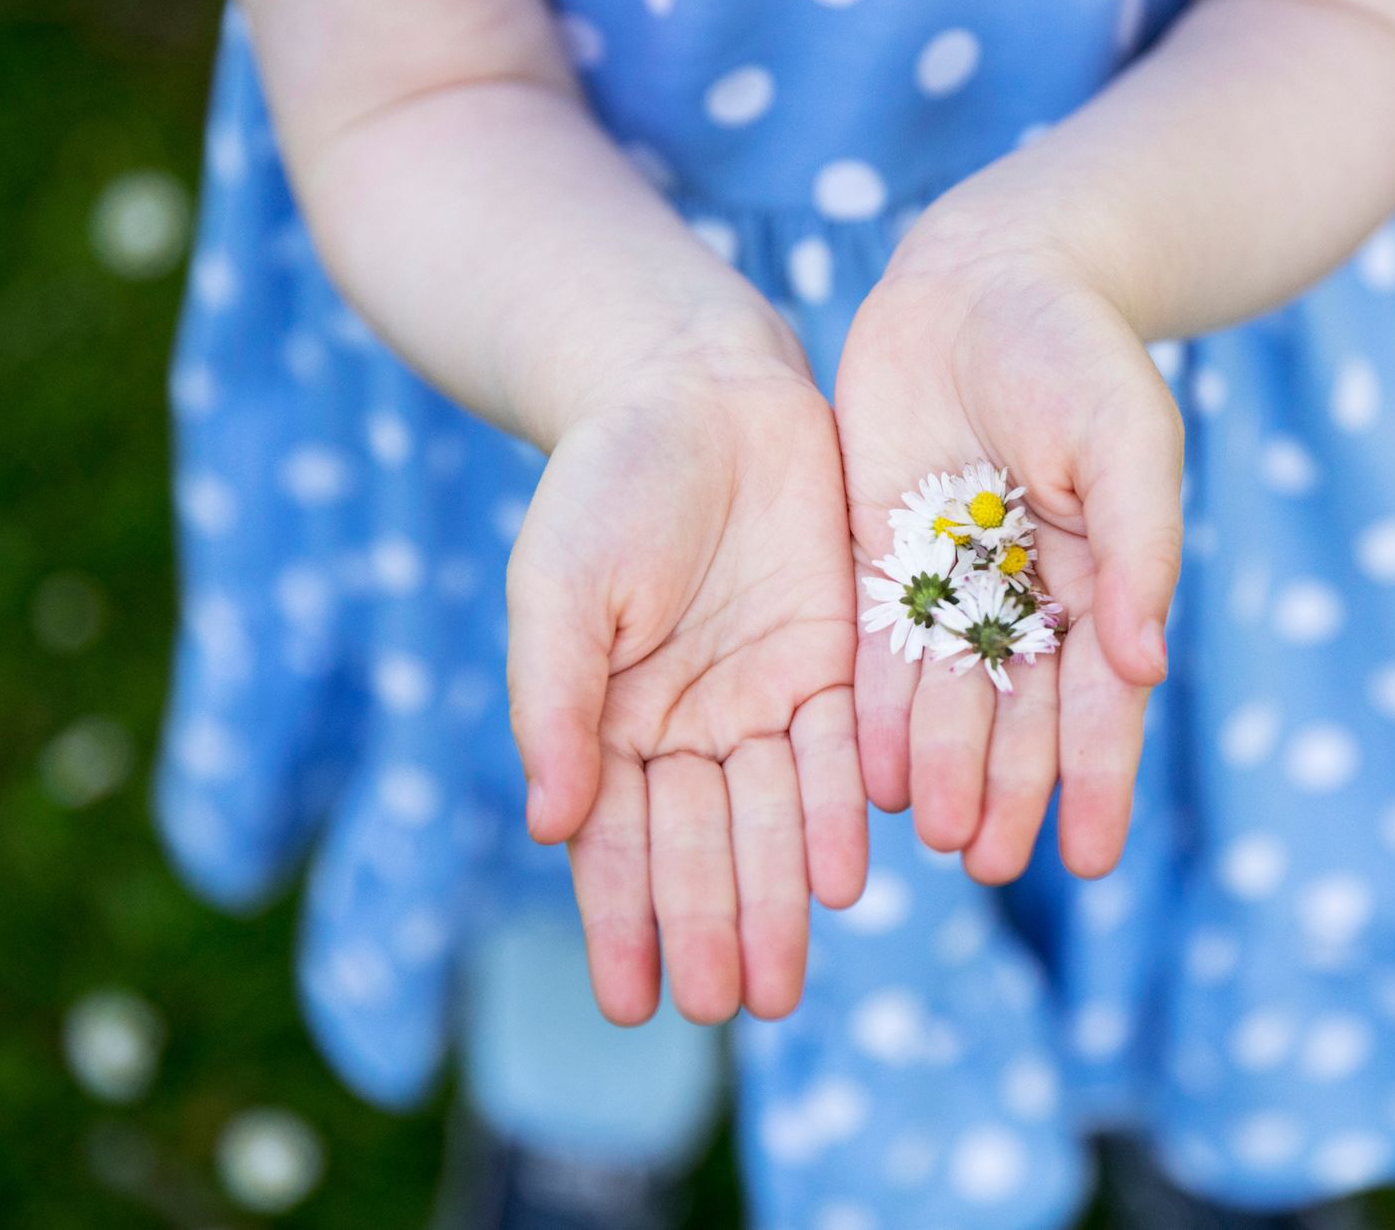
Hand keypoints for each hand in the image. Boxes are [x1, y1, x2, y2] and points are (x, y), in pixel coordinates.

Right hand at [507, 317, 866, 1024]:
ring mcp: (762, 692)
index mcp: (607, 716)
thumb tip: (550, 825)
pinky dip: (838, 812)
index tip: (631, 1006)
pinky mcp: (832, 655)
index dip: (622, 921)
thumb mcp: (558, 589)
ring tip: (781, 984)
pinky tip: (843, 878)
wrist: (696, 385)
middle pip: (700, 843)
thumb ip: (553, 703)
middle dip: (712, 926)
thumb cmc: (605, 482)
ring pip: (772, 815)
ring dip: (775, 897)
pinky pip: (839, 749)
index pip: (614, 840)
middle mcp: (688, 721)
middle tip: (730, 1008)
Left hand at [834, 215, 1183, 883]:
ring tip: (935, 835)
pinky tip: (870, 775)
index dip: (1096, 779)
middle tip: (989, 863)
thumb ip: (1141, 546)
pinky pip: (875, 653)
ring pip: (946, 701)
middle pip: (1018, 719)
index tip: (1088, 856)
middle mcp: (1024, 602)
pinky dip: (876, 713)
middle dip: (1009, 791)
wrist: (983, 277)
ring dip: (944, 769)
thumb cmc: (1077, 351)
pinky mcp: (881, 562)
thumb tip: (1146, 665)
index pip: (1100, 703)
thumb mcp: (1127, 436)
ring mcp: (949, 587)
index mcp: (1099, 583)